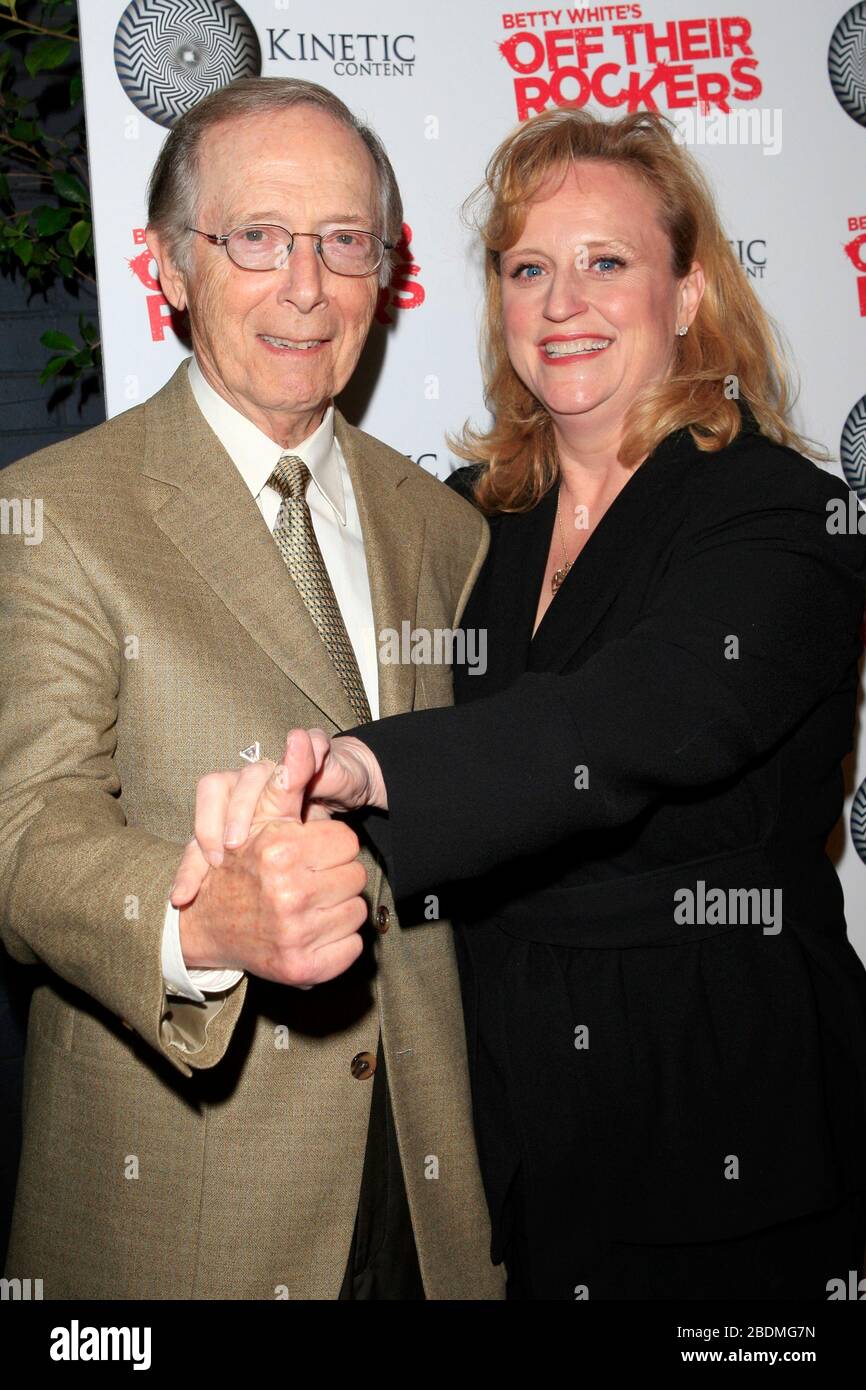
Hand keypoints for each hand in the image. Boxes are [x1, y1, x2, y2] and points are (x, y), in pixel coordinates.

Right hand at [173, 730, 367, 986]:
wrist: (207, 930)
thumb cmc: (240, 867)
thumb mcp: (262, 820)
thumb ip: (288, 777)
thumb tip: (303, 737)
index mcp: (280, 854)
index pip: (346, 844)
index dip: (329, 848)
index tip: (311, 854)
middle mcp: (288, 894)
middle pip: (355, 876)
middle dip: (335, 877)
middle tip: (310, 882)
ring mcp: (297, 935)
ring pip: (357, 912)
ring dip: (338, 910)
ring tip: (310, 909)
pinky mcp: (305, 969)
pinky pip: (352, 948)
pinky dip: (338, 945)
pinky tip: (314, 936)